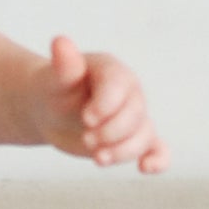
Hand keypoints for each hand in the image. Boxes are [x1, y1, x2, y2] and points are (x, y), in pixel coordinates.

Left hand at [39, 35, 167, 174]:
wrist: (51, 111)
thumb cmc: (54, 91)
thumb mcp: (54, 79)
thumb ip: (63, 65)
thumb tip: (60, 41)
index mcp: (112, 71)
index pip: (119, 86)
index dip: (106, 106)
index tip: (86, 119)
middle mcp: (129, 93)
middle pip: (134, 115)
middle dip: (110, 132)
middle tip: (86, 139)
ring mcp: (134, 117)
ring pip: (143, 136)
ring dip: (122, 151)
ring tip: (98, 159)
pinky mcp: (135, 139)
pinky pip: (158, 149)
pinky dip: (158, 160)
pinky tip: (145, 168)